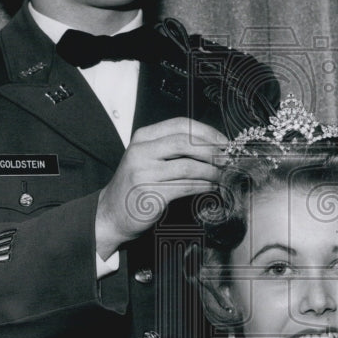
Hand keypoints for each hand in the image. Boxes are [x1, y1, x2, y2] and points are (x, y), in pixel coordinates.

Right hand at [96, 118, 228, 256]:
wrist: (111, 213)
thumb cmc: (135, 185)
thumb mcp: (147, 158)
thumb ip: (171, 148)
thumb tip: (211, 145)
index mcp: (142, 138)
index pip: (180, 125)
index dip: (206, 131)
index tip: (223, 141)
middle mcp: (141, 152)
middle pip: (185, 142)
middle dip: (211, 150)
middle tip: (226, 159)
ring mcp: (144, 173)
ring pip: (188, 166)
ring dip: (211, 171)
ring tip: (220, 175)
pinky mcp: (151, 194)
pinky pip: (186, 187)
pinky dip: (203, 186)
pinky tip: (211, 188)